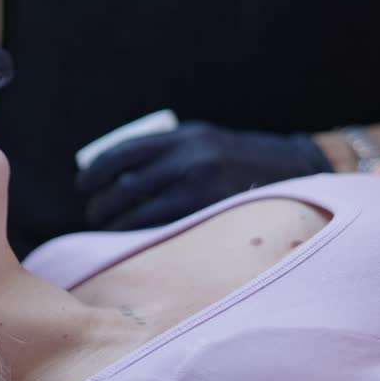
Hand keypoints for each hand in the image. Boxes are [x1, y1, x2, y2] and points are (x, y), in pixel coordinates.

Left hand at [77, 122, 332, 230]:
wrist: (296, 170)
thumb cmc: (238, 157)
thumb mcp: (203, 140)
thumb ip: (167, 151)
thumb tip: (118, 172)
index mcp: (184, 138)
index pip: (123, 152)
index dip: (95, 171)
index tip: (84, 184)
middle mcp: (192, 161)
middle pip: (127, 186)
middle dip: (101, 203)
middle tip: (93, 213)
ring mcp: (204, 191)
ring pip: (141, 214)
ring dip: (116, 225)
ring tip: (107, 229)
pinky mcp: (214, 217)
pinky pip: (166, 232)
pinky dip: (142, 238)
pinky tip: (132, 242)